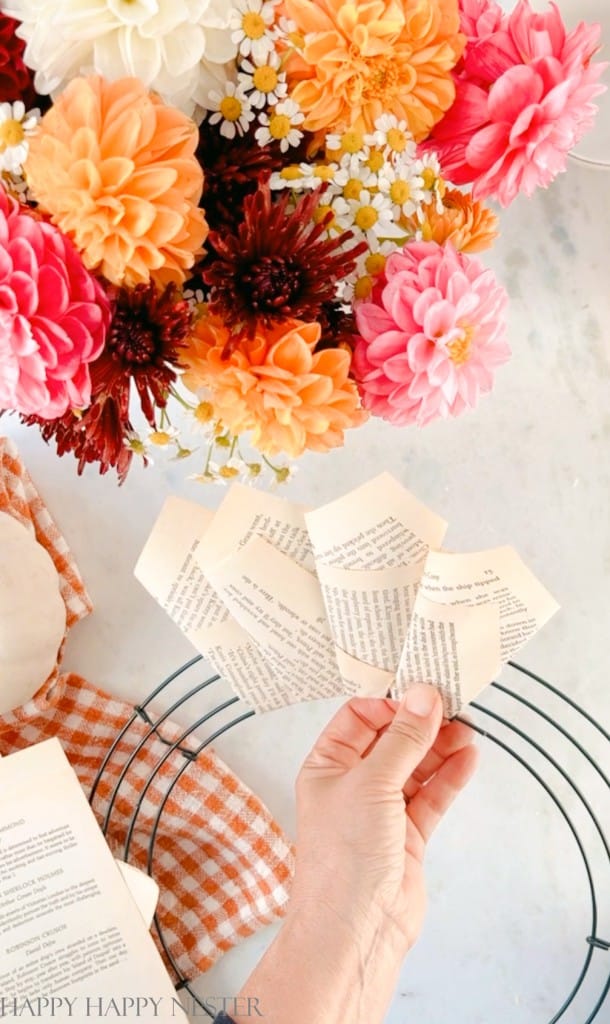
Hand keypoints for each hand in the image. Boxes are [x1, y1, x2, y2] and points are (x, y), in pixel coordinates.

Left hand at [290, 684, 477, 952]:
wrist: (355, 932)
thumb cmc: (343, 858)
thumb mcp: (371, 784)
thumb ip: (403, 740)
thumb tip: (424, 696)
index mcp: (327, 765)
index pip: (359, 718)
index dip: (391, 704)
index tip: (423, 692)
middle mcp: (352, 785)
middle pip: (391, 740)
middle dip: (422, 724)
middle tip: (455, 706)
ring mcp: (381, 811)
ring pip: (415, 767)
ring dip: (440, 748)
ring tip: (468, 730)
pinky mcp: (407, 836)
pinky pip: (431, 797)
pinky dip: (449, 777)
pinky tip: (468, 758)